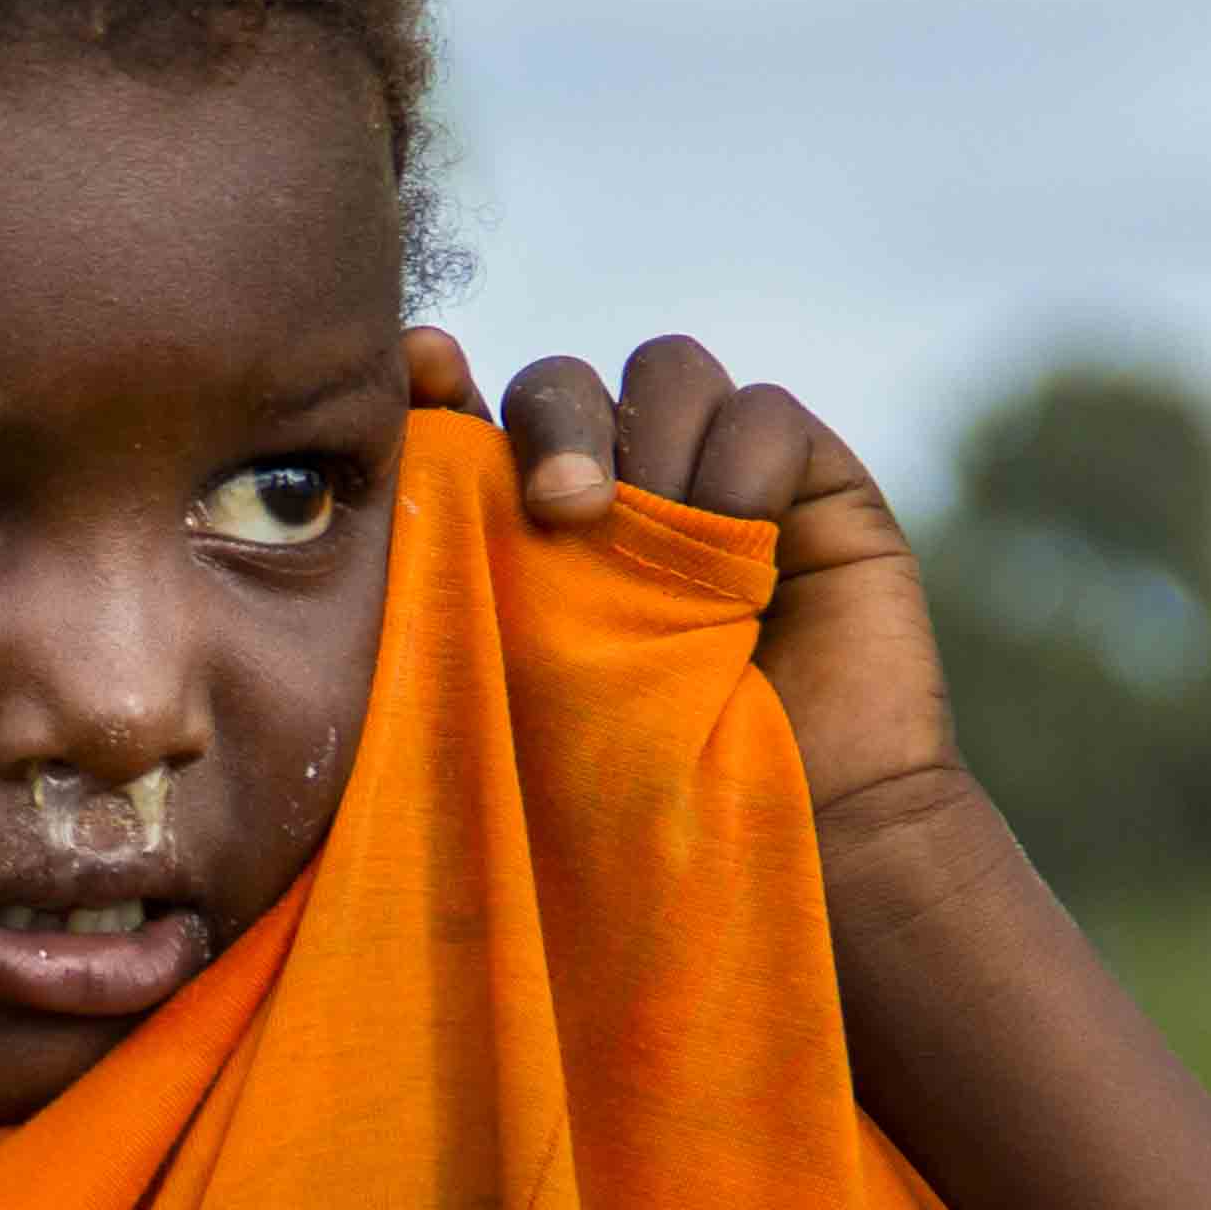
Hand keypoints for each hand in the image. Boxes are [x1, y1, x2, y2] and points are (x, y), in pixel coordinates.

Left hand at [412, 323, 970, 844]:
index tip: (423, 368)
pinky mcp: (809, 481)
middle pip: (562, 383)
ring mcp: (712, 479)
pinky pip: (764, 409)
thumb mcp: (510, 690)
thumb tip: (401, 472)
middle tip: (562, 512)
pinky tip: (738, 536)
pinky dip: (742, 459)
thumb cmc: (631, 796)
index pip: (469, 424)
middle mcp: (617, 494)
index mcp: (523, 537)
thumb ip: (451, 591)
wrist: (795, 841)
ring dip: (652, 438)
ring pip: (664, 370)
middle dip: (555, 422)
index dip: (437, 383)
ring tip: (663, 539)